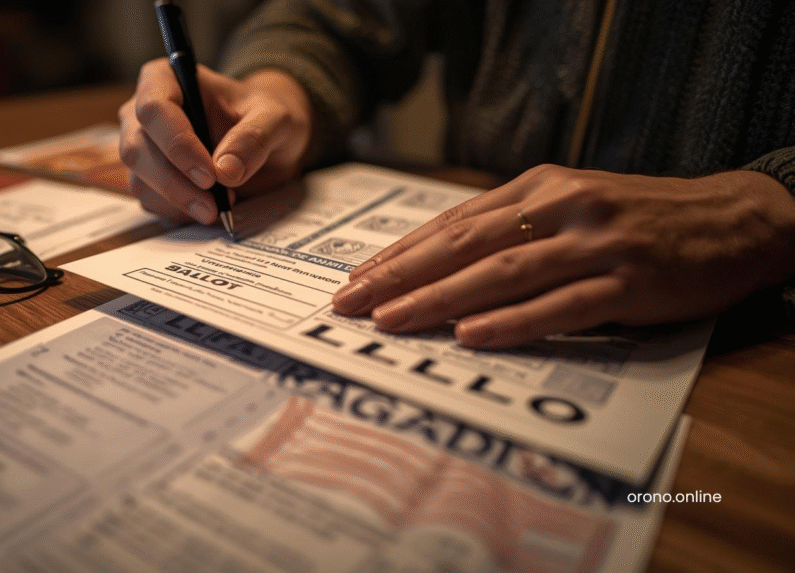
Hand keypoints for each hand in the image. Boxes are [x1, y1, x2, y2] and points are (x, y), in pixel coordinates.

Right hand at [118, 60, 312, 222]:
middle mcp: (145, 112)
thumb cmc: (264, 116)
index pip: (154, 109)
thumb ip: (255, 137)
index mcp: (168, 79)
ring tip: (215, 207)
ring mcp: (143, 146)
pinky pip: (150, 201)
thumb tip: (225, 170)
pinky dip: (178, 212)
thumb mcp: (276, 118)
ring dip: (176, 202)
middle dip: (174, 183)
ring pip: (139, 181)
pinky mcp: (149, 178)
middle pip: (137, 150)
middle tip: (213, 204)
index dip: (177, 144)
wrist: (265, 140)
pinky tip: (206, 207)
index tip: (209, 174)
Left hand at [332, 165, 794, 348]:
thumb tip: (438, 258)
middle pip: (464, 245)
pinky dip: (512, 321)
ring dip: (439, 299)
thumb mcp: (569, 204)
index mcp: (539, 188)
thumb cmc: (635, 217)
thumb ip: (510, 227)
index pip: (453, 224)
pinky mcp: (627, 282)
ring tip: (391, 321)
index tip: (356, 281)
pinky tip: (470, 334)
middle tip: (351, 304)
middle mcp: (560, 209)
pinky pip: (559, 305)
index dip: (401, 254)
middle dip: (401, 276)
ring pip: (501, 274)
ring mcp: (594, 245)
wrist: (730, 219)